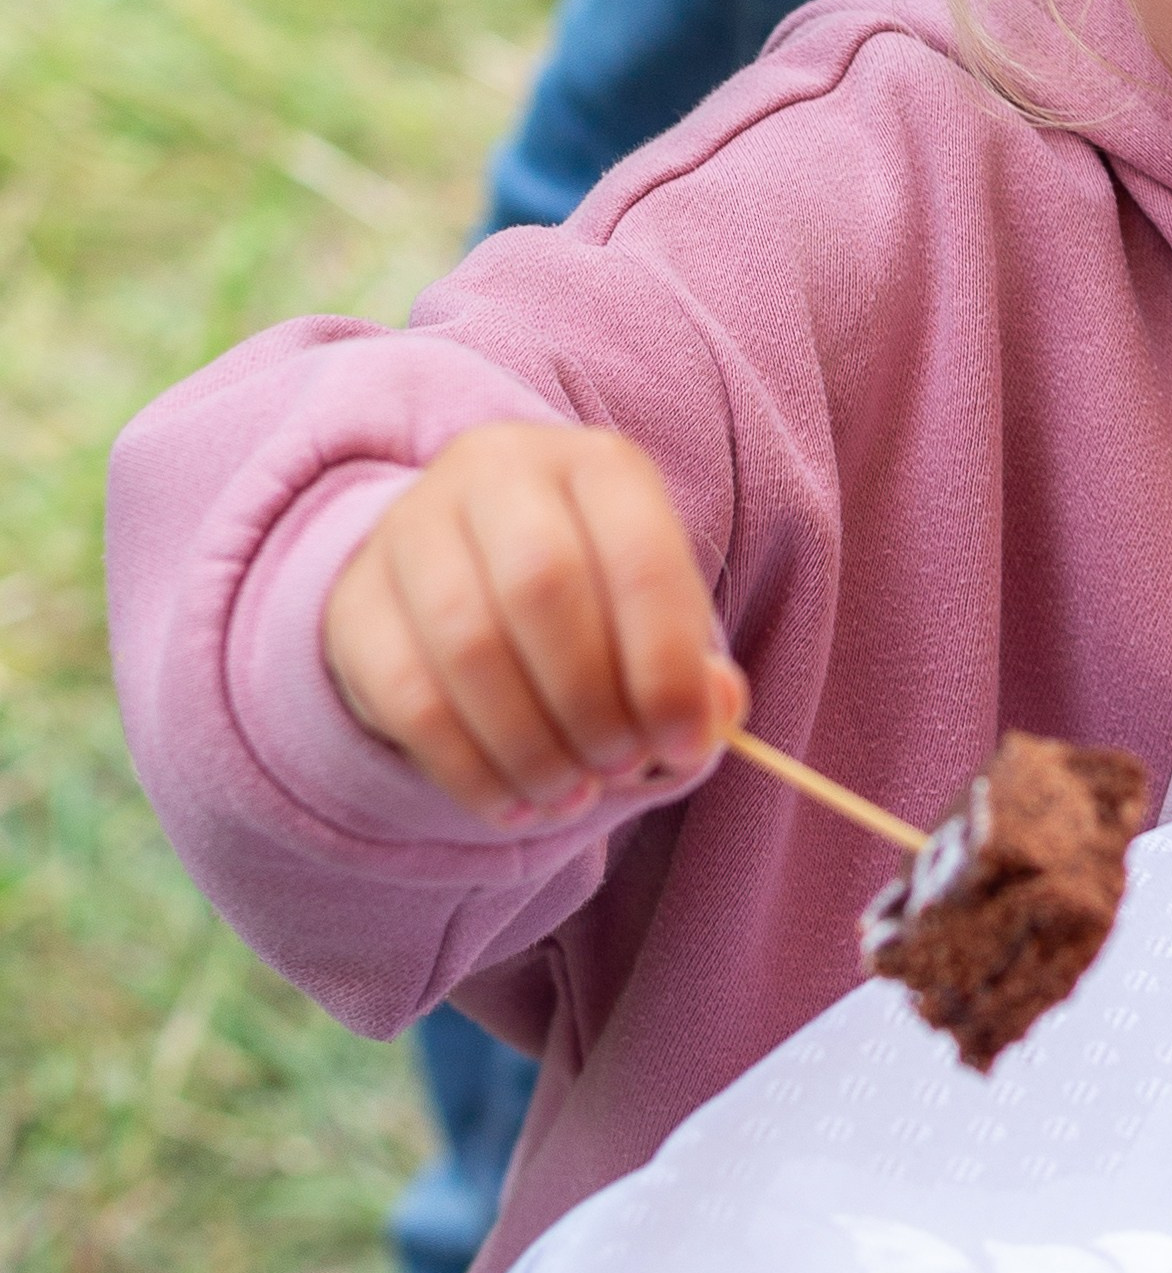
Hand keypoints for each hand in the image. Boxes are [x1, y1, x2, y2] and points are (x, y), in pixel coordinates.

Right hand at [322, 422, 744, 823]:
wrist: (464, 574)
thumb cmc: (591, 605)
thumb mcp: (654, 619)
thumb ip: (693, 668)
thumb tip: (716, 711)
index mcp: (597, 466)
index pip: (638, 557)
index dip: (666, 665)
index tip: (685, 744)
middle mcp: (498, 473)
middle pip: (542, 588)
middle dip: (593, 703)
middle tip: (621, 767)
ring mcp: (412, 528)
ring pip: (468, 645)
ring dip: (532, 746)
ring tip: (571, 795)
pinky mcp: (355, 600)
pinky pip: (408, 696)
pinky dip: (470, 770)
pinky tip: (514, 805)